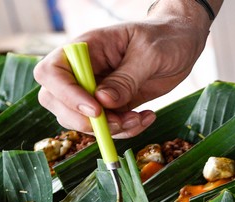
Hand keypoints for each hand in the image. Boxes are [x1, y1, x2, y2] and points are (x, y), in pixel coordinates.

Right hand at [34, 3, 212, 137]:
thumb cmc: (165, 38)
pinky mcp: (111, 106)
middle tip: (118, 122)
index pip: (52, 72)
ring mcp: (95, 89)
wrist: (182, 44)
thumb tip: (102, 101)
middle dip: (84, 121)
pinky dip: (125, 130)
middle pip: (56, 101)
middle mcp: (84, 70)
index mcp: (86, 48)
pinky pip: (106, 127)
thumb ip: (126, 78)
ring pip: (80, 120)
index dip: (66, 95)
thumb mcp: (149, 54)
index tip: (96, 110)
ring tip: (140, 118)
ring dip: (109, 129)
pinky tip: (146, 117)